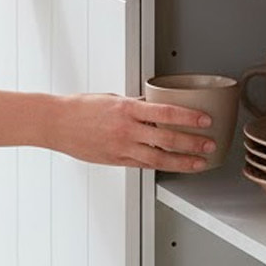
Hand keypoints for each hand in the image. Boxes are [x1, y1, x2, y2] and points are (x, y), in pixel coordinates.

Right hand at [53, 92, 216, 171]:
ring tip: (199, 162)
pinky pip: (144, 164)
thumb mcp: (112, 99)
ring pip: (159, 158)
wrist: (56, 123)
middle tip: (209, 144)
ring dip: (183, 161)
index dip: (189, 118)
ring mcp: (121, 148)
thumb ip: (135, 105)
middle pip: (167, 139)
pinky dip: (161, 165)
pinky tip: (174, 165)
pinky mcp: (116, 160)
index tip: (205, 120)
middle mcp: (126, 130)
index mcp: (127, 109)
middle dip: (192, 143)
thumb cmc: (80, 108)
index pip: (166, 113)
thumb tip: (156, 105)